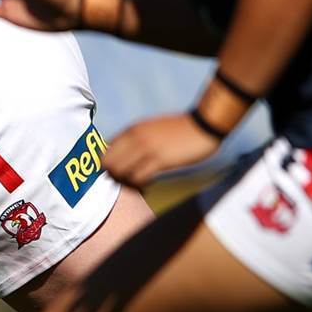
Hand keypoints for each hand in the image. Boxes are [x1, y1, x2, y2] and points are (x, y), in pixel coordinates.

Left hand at [103, 113, 221, 187]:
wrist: (205, 123)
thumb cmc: (182, 130)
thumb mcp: (153, 129)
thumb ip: (138, 139)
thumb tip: (127, 156)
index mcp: (132, 130)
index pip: (106, 152)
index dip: (109, 167)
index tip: (120, 176)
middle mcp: (134, 138)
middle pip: (108, 164)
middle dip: (114, 178)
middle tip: (127, 184)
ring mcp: (146, 148)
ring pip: (119, 173)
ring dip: (126, 184)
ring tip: (138, 187)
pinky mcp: (159, 159)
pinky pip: (137, 178)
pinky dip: (139, 186)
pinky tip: (148, 186)